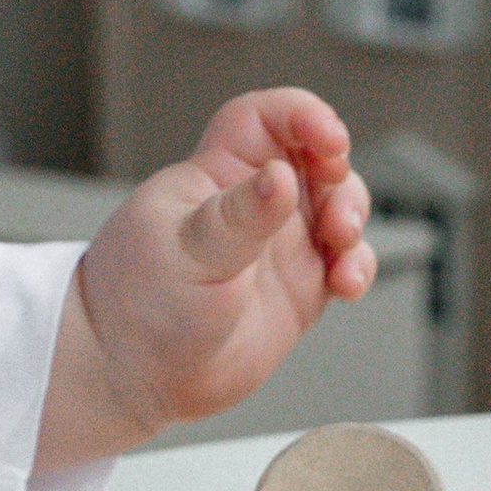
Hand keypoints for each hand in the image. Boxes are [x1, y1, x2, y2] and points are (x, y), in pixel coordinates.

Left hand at [38, 87, 373, 471]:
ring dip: (353, 218)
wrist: (133, 376)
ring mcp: (275, 245)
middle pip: (314, 159)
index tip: (329, 138)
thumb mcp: (186, 251)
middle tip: (336, 210)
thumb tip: (282, 177)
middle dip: (340, 175)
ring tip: (341, 246)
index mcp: (214, 175)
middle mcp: (250, 204)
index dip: (299, 114)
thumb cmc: (137, 302)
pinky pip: (344, 262)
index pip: (262, 119)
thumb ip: (238, 217)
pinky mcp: (297, 288)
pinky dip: (357, 267)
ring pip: (338, 207)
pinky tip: (346, 284)